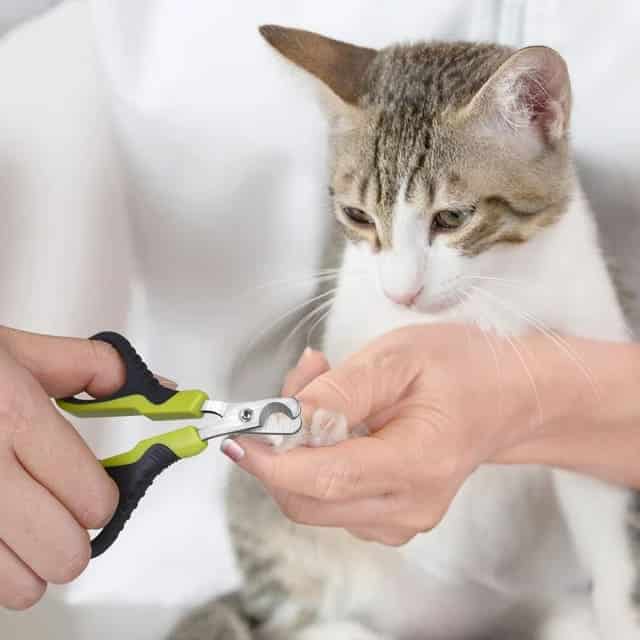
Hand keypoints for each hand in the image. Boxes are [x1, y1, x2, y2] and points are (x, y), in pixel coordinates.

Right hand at [0, 327, 125, 608]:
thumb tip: (161, 392)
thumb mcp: (25, 352)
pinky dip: (1, 571)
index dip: (102, 497)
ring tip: (28, 530)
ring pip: (23, 587)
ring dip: (36, 564)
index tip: (94, 489)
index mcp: (16, 418)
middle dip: (75, 534)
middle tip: (63, 511)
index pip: (92, 496)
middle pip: (66, 552)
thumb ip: (99, 368)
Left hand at [226, 324, 538, 545]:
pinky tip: (336, 419)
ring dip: (298, 450)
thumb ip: (341, 390)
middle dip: (278, 450)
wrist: (507, 396)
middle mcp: (409, 506)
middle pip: (308, 500)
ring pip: (314, 500)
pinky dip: (315, 460)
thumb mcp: (399, 357)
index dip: (271, 460)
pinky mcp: (390, 517)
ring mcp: (400, 519)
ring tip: (324, 388)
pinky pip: (331, 498)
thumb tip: (287, 419)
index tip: (238, 435)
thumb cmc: (463, 368)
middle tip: (292, 388)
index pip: (325, 478)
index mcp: (417, 464)